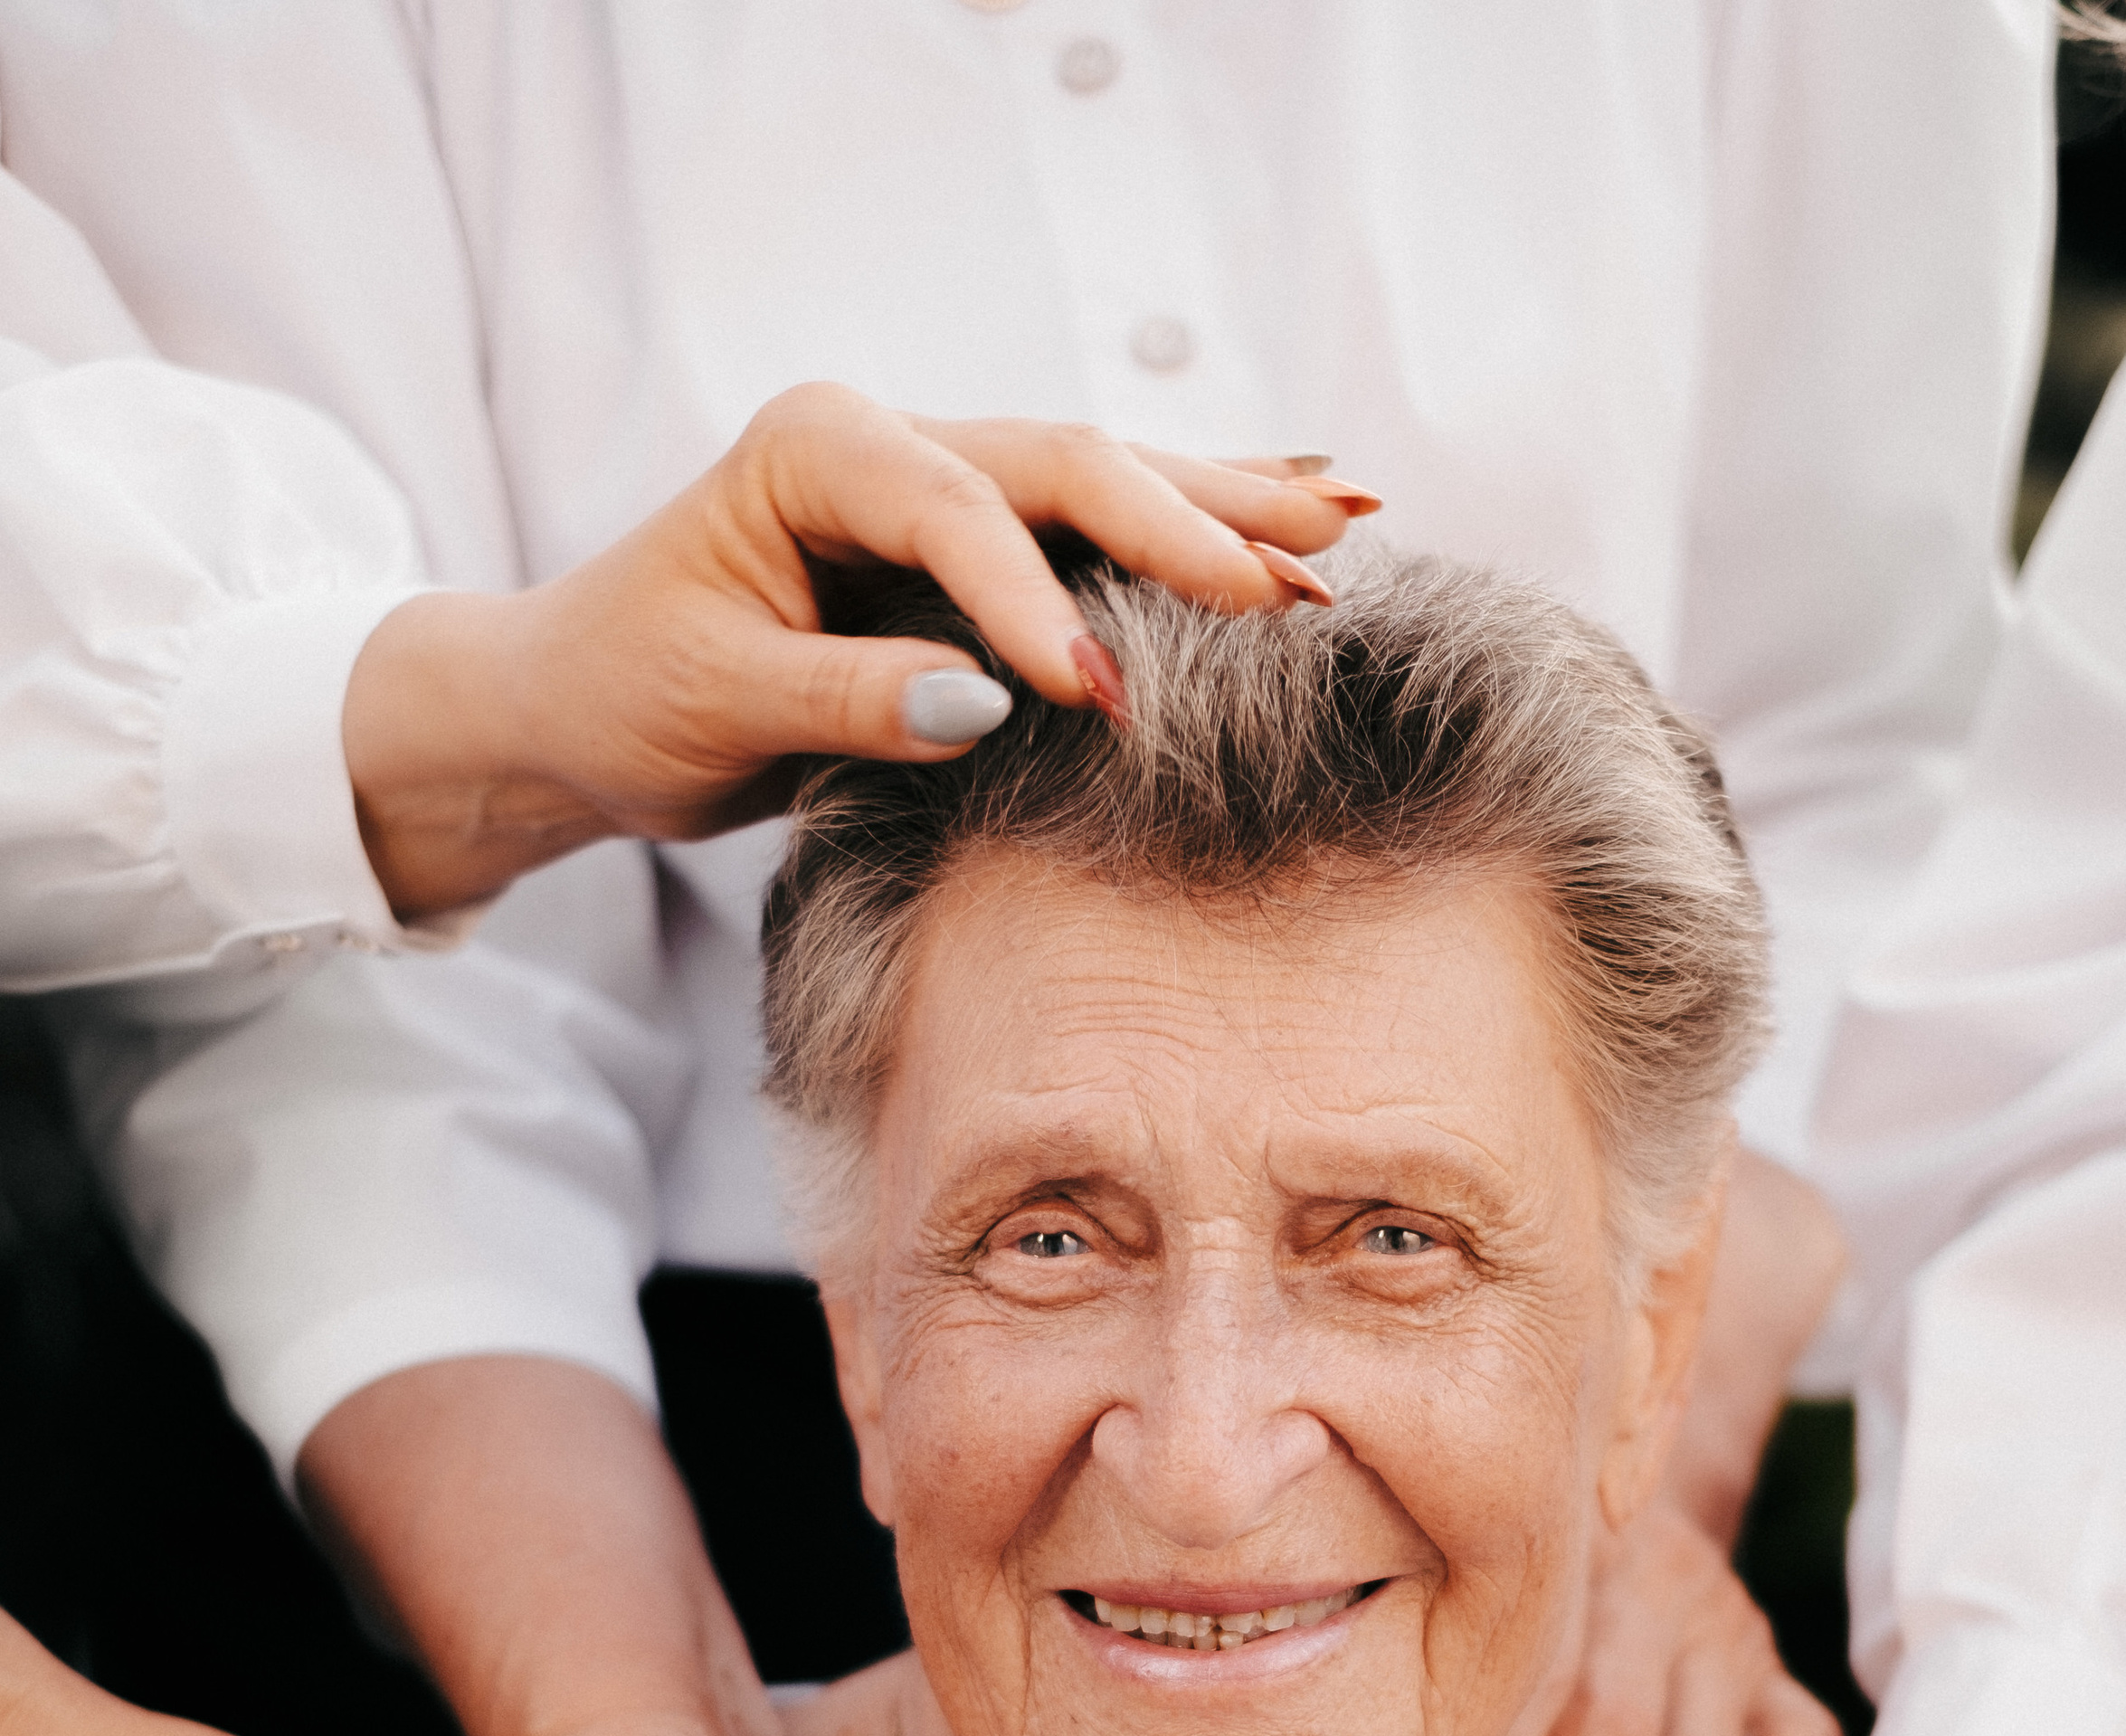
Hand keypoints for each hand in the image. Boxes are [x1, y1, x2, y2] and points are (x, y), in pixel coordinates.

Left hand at [344, 388, 1374, 913]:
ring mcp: (939, 480)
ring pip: (1106, 479)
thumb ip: (850, 703)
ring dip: (1227, 510)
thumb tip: (988, 702)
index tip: (1104, 699)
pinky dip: (1195, 523)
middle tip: (1300, 585)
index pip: (960, 510)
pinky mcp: (969, 542)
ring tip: (1346, 531)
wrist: (582, 698)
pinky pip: (1099, 525)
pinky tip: (1297, 512)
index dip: (1038, 601)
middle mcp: (889, 440)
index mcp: (815, 449)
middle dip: (1190, 523)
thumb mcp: (716, 708)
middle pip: (1069, 461)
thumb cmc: (631, 695)